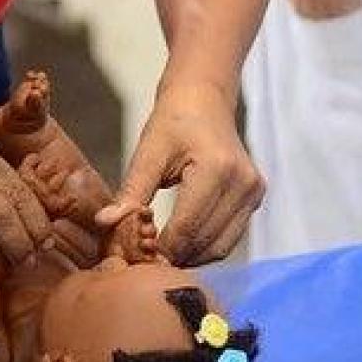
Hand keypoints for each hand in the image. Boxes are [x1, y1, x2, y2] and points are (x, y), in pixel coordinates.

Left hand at [97, 80, 263, 264]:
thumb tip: (105, 223)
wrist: (204, 98)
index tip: (134, 259)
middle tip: (143, 263)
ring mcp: (254, 192)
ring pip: (220, 247)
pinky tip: (180, 244)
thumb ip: (131, 191)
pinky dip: (204, 246)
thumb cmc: (173, 120)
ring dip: (190, 257)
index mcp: (217, 169)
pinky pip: (229, 237)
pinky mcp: (256, 198)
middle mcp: (243, 184)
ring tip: (160, 256)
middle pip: (204, 242)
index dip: (160, 250)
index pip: (186, 228)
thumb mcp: (149, 152)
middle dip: (173, 257)